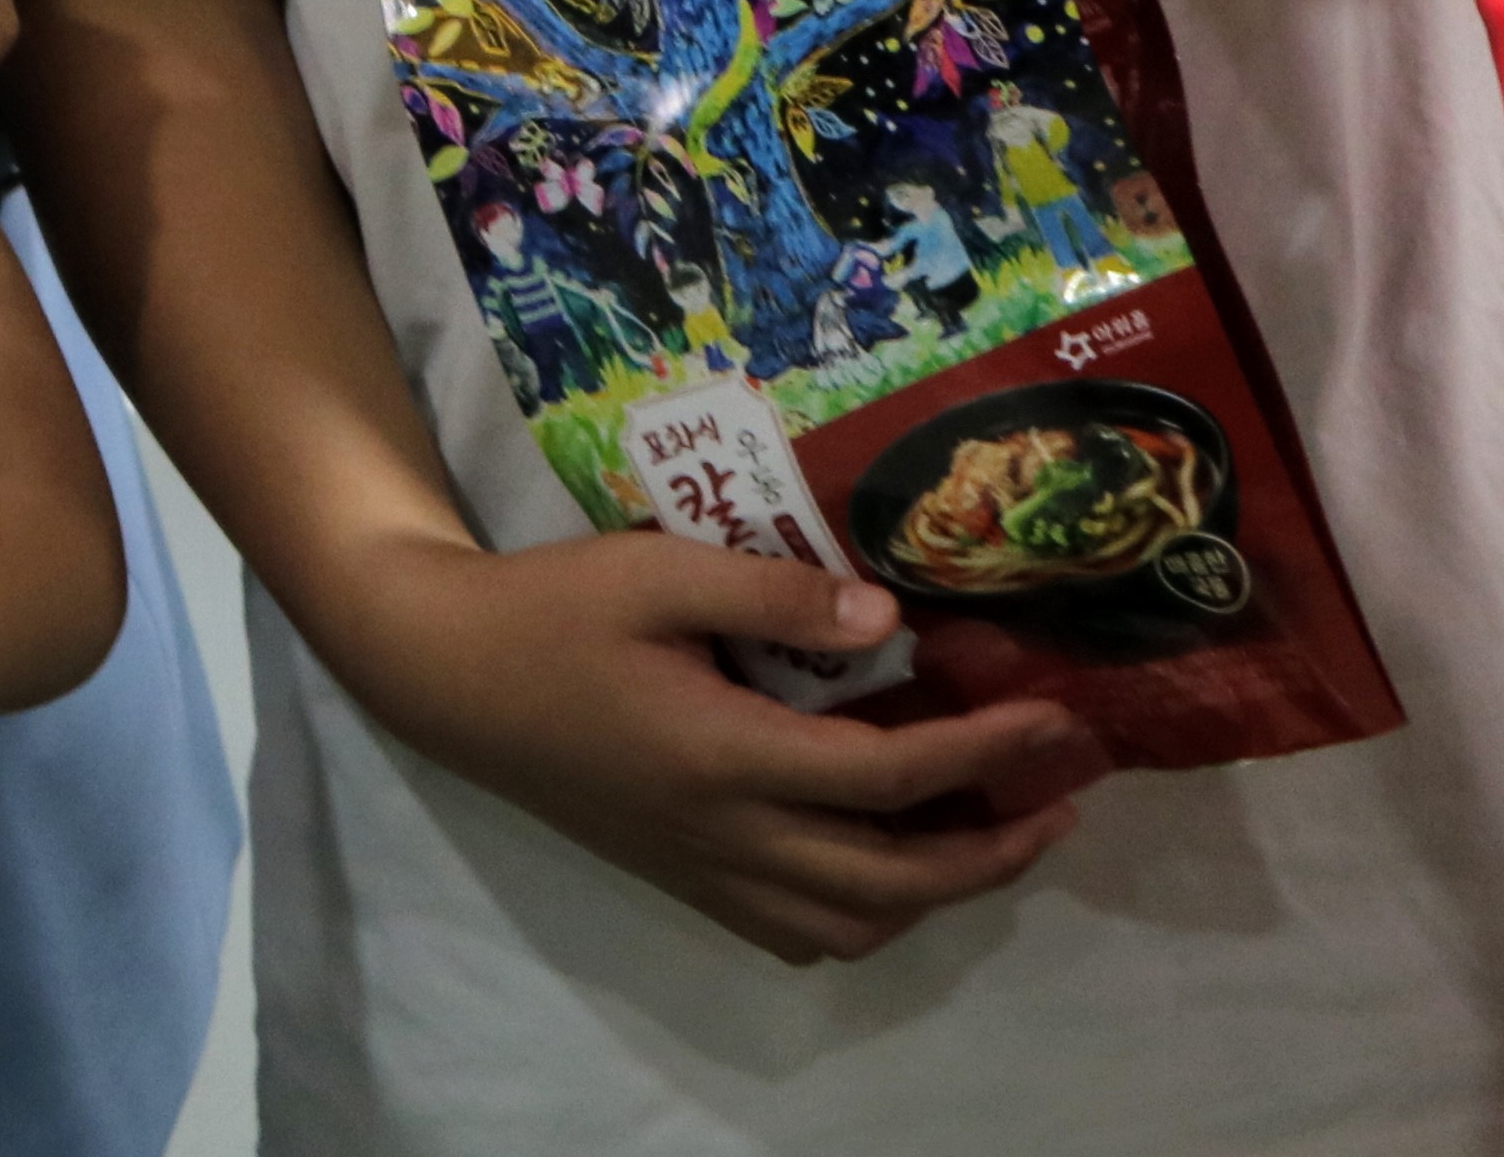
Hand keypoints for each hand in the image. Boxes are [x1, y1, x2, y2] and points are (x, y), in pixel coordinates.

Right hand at [321, 524, 1097, 963]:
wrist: (443, 672)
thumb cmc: (547, 608)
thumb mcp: (652, 570)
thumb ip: (771, 593)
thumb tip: (888, 620)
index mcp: (722, 757)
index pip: (888, 779)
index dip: (988, 753)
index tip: (1058, 718)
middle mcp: (723, 834)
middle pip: (893, 881)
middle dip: (995, 848)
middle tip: (1059, 798)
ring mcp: (701, 867)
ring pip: (853, 925)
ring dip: (940, 891)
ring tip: (991, 829)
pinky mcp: (682, 875)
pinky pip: (800, 933)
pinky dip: (868, 914)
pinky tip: (886, 860)